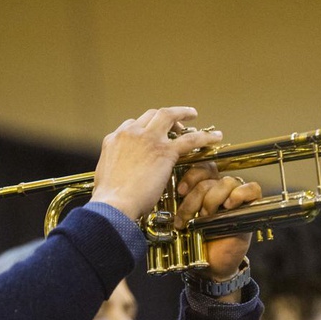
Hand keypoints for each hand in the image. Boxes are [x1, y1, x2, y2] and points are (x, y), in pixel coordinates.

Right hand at [90, 107, 222, 220]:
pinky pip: (190, 139)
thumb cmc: (108, 200)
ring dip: (183, 114)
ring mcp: (148, 139)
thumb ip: (114, 169)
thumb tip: (117, 176)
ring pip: (169, 116)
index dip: (145, 128)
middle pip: (151, 115)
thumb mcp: (105, 177)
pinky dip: (205, 137)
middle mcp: (131, 133)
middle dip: (165, 118)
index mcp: (114, 139)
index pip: (133, 125)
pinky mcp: (165, 151)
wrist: (113, 205)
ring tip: (193, 115)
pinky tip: (215, 137)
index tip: (152, 135)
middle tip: (176, 124)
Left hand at [173, 165, 259, 281]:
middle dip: (196, 196)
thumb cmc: (196, 243)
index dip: (190, 176)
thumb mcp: (183, 219)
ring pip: (226, 182)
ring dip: (213, 199)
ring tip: (206, 217)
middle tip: (189, 215)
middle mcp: (220, 190)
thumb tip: (168, 187)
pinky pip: (252, 189)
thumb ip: (179, 203)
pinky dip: (240, 194)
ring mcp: (236, 197)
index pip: (201, 167)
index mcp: (204, 188)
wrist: (210, 265)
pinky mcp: (251, 208)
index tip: (180, 191)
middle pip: (211, 175)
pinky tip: (229, 206)